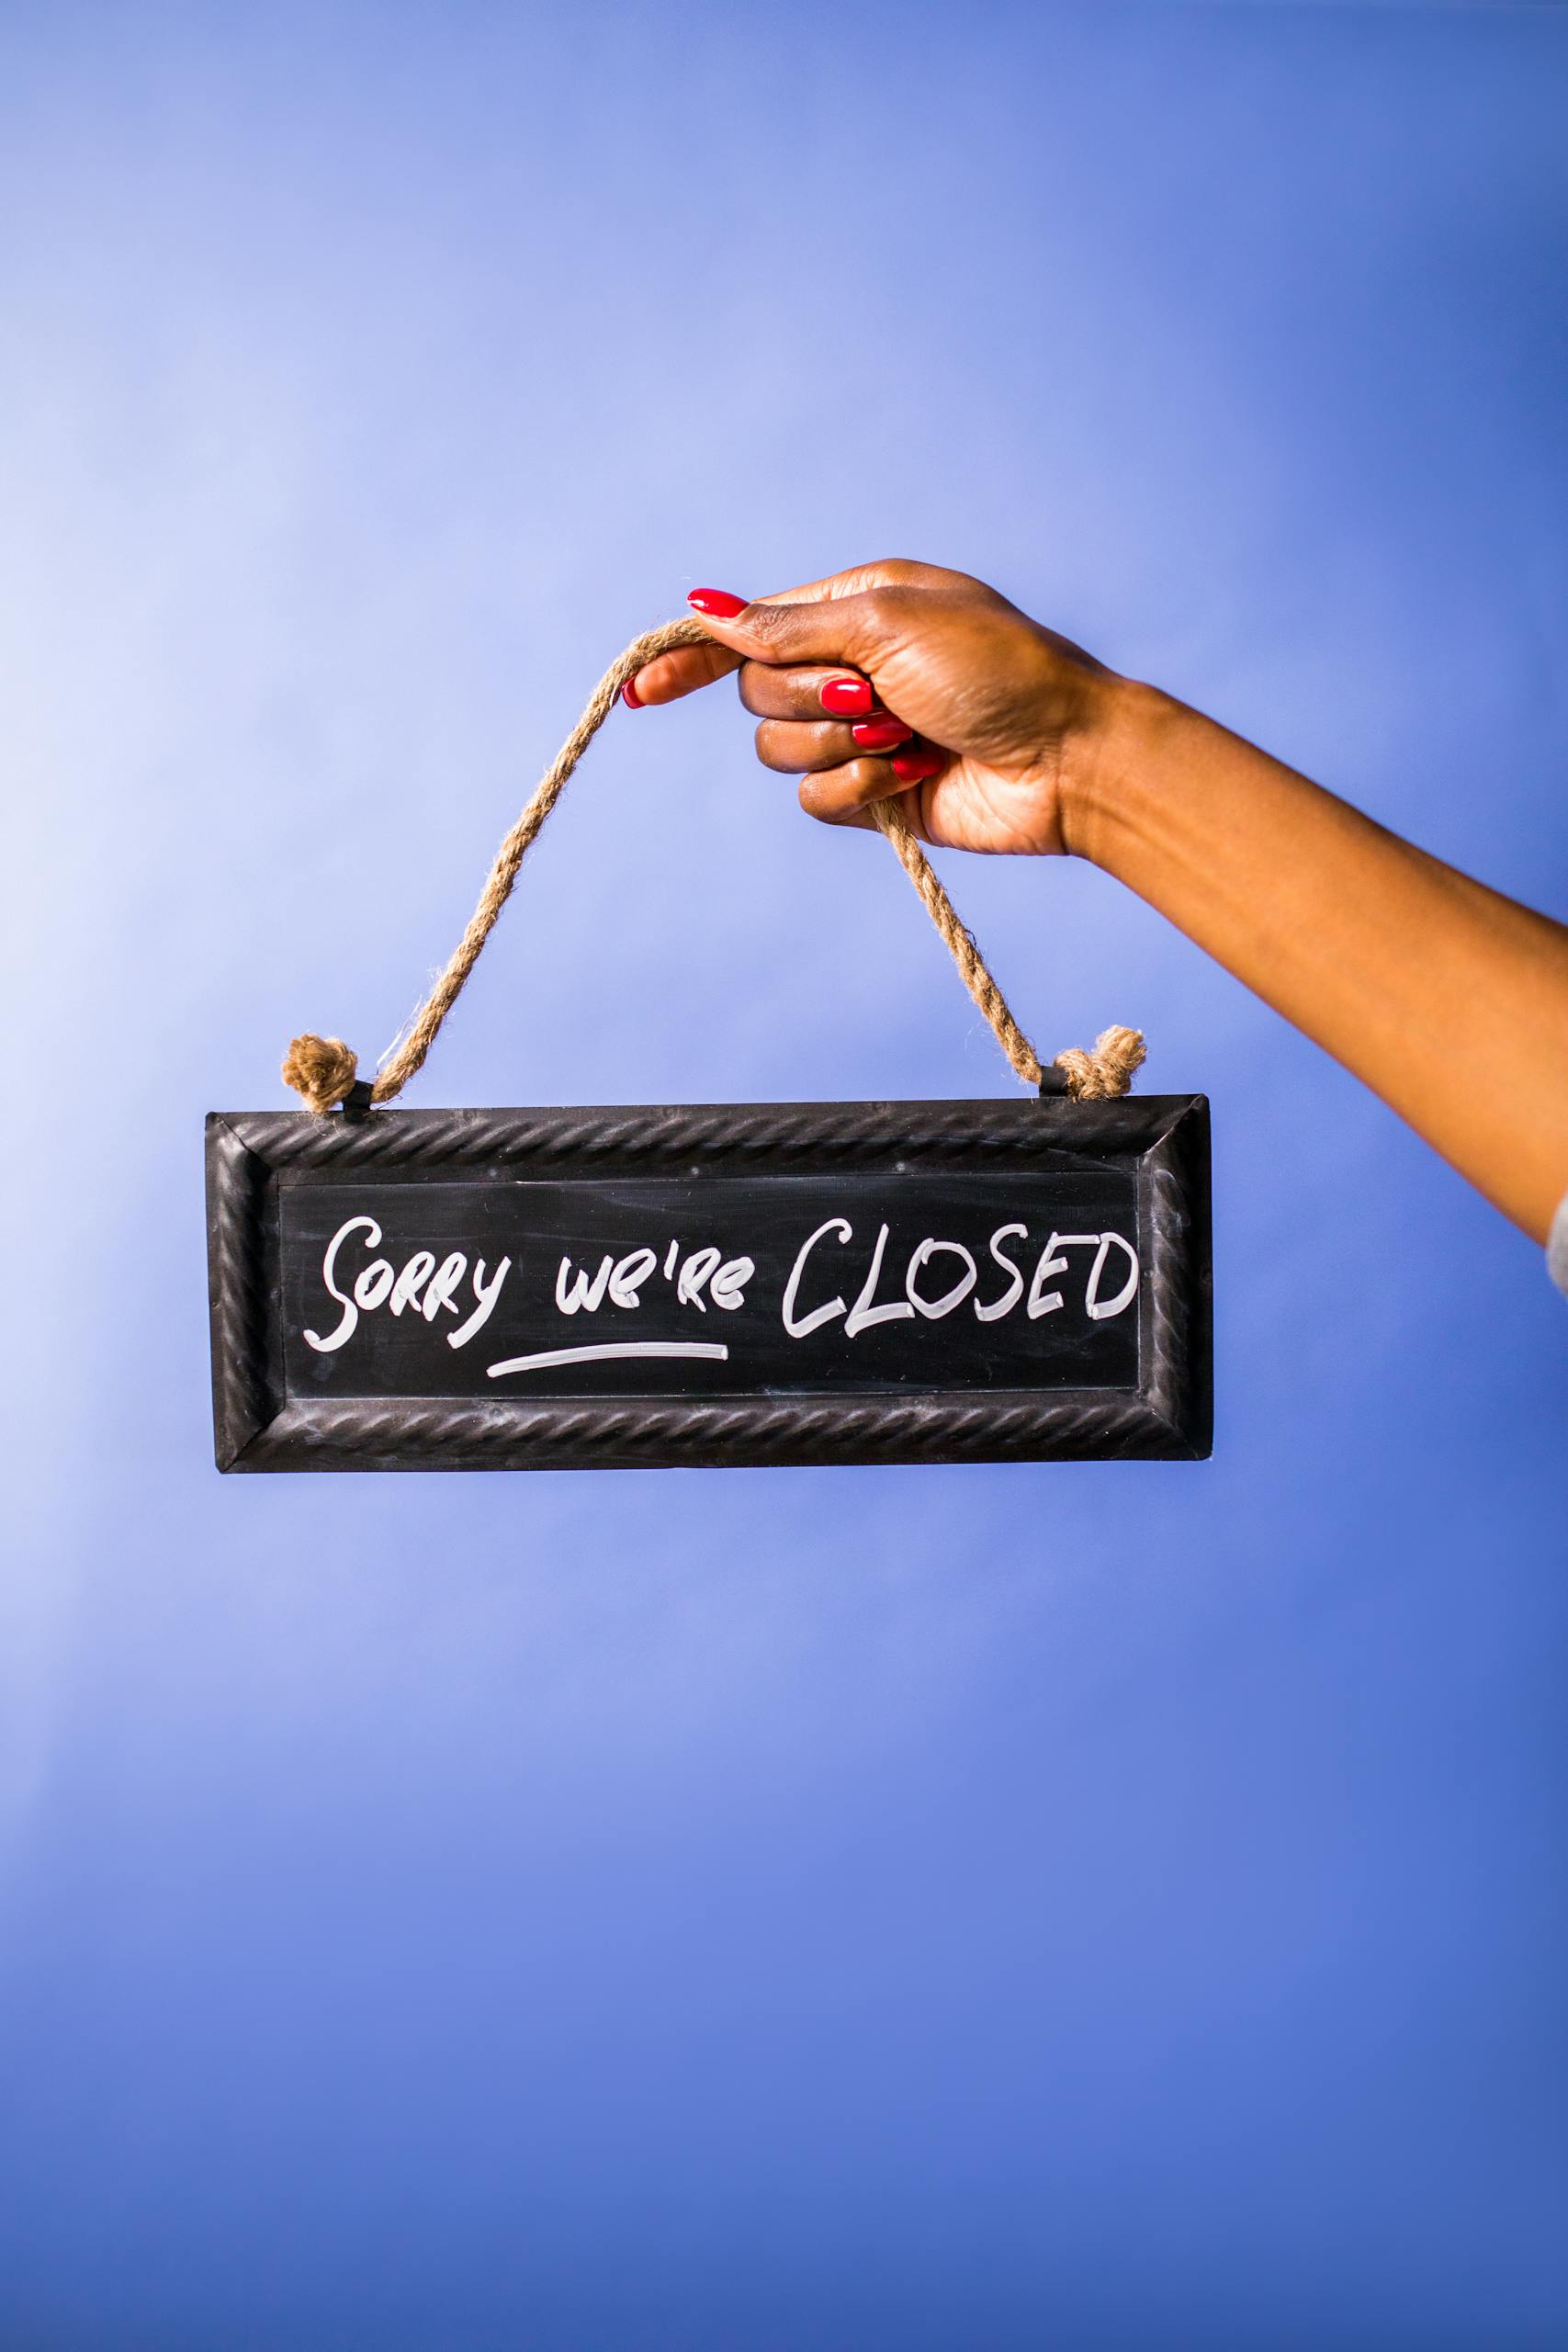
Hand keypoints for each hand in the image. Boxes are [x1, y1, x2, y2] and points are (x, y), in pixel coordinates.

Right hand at [624, 559, 1125, 855]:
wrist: (1068, 760)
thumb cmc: (999, 671)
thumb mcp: (888, 625)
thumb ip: (788, 627)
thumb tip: (705, 609)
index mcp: (855, 608)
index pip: (748, 630)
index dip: (692, 655)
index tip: (642, 690)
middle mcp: (851, 666)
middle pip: (758, 692)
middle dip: (810, 700)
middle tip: (877, 696)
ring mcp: (860, 734)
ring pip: (779, 753)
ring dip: (841, 747)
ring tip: (908, 736)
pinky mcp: (875, 794)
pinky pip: (815, 801)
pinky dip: (859, 790)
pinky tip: (915, 775)